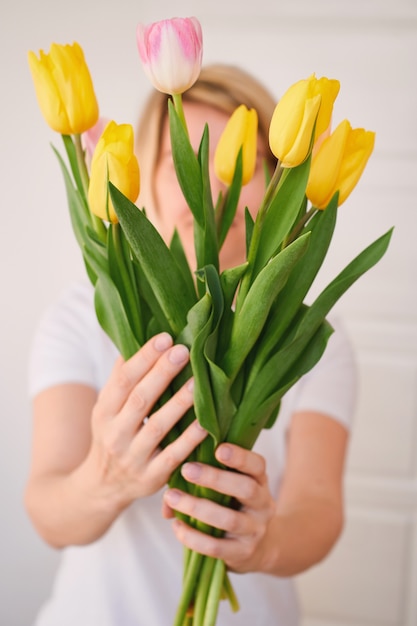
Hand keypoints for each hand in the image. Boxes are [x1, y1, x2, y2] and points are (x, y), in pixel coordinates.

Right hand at [87, 332, 207, 510]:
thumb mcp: (107, 409)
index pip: (123, 380)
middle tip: (184, 351)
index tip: (165, 338)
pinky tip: (207, 422)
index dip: (143, 358)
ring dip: (179, 402)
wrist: (101, 488)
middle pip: (140, 399)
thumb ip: (121, 379)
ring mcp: (133, 457)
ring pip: (158, 426)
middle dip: (162, 373)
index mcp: (104, 411)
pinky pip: (173, 455)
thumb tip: (136, 340)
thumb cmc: (112, 436)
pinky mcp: (151, 477)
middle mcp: (115, 434)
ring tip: (199, 382)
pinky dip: (190, 438)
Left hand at [162, 443, 275, 572]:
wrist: (259, 546)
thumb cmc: (234, 506)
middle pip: (246, 489)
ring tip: (171, 497)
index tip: (218, 449)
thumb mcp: (229, 488)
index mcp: (260, 481)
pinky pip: (217, 547)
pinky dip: (193, 537)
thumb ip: (204, 479)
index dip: (240, 457)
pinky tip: (177, 525)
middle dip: (215, 478)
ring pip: (229, 519)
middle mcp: (263, 505)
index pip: (257, 465)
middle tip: (186, 469)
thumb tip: (168, 490)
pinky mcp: (243, 553)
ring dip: (197, 507)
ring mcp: (255, 530)